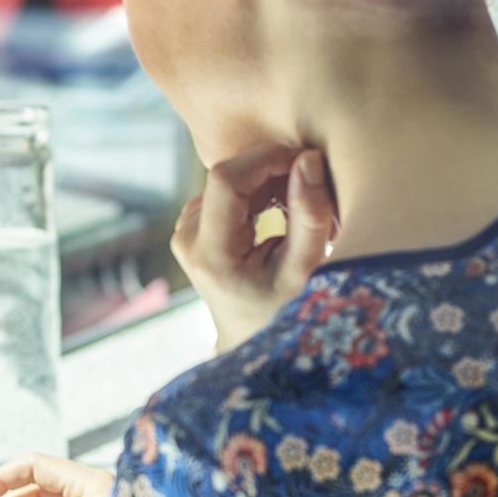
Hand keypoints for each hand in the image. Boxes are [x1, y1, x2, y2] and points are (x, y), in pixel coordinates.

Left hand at [171, 144, 336, 354]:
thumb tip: (309, 158)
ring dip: (267, 181)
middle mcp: (187, 240)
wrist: (253, 338)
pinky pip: (226, 190)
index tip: (305, 161)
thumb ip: (310, 216)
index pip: (226, 179)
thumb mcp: (305, 271)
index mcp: (210, 256)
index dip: (267, 159)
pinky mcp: (193, 226)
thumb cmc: (284, 312)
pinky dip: (257, 191)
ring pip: (229, 179)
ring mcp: (186, 232)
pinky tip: (280, 211)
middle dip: (272, 169)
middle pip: (227, 175)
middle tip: (311, 187)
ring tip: (298, 205)